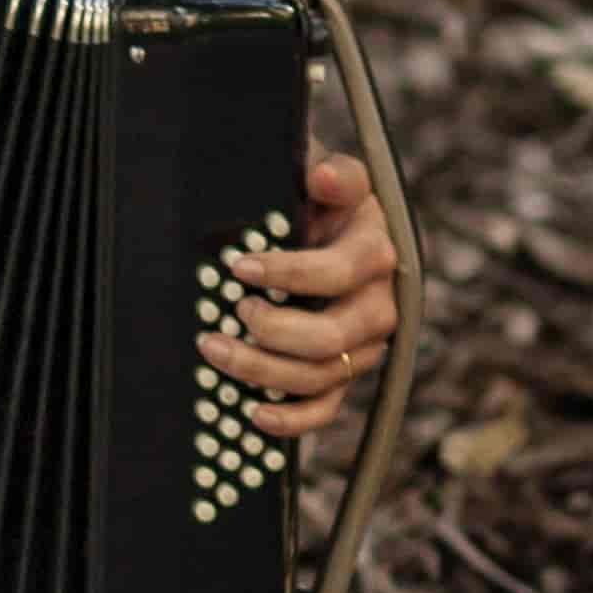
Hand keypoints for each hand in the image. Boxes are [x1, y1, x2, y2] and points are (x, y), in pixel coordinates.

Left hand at [201, 151, 400, 437]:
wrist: (331, 223)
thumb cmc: (320, 199)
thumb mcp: (331, 174)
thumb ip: (335, 173)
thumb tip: (324, 176)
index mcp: (376, 254)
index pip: (340, 272)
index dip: (290, 273)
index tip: (239, 266)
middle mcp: (379, 306)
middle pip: (332, 335)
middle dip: (272, 330)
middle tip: (229, 310)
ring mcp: (364, 345)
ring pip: (322, 375)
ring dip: (264, 371)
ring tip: (214, 349)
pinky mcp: (346, 371)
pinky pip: (327, 408)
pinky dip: (294, 419)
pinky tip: (255, 414)